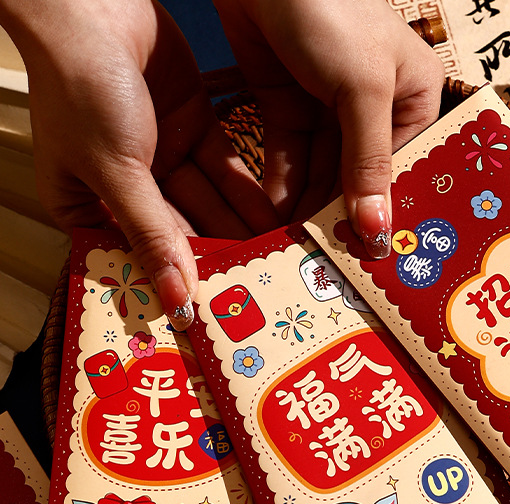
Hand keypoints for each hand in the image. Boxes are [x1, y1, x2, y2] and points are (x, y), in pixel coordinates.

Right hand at [2, 0, 277, 327]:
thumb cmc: (79, 83)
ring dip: (242, 229)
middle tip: (259, 292)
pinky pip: (226, 171)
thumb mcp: (114, 168)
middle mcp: (128, 185)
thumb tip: (176, 299)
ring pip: (210, 203)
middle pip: (181, 233)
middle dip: (219, 259)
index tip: (214, 314)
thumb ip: (151, 234)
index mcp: (88, 204)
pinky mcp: (193, 128)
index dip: (175, 283)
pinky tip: (278, 221)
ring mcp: (163, 156)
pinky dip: (249, 193)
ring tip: (279, 262)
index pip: (139, 256)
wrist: (90, 1)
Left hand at [214, 0, 444, 256]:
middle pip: (360, 178)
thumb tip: (378, 232)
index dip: (385, 213)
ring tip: (298, 251)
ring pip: (322, 174)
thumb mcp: (362, 90)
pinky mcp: (289, 107)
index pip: (402, 171)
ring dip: (308, 209)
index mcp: (414, 100)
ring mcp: (330, 111)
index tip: (369, 257)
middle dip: (341, 217)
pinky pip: (290, 159)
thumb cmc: (332, 9)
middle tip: (327, 264)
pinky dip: (283, 188)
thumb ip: (368, 163)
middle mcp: (376, 110)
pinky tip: (276, 221)